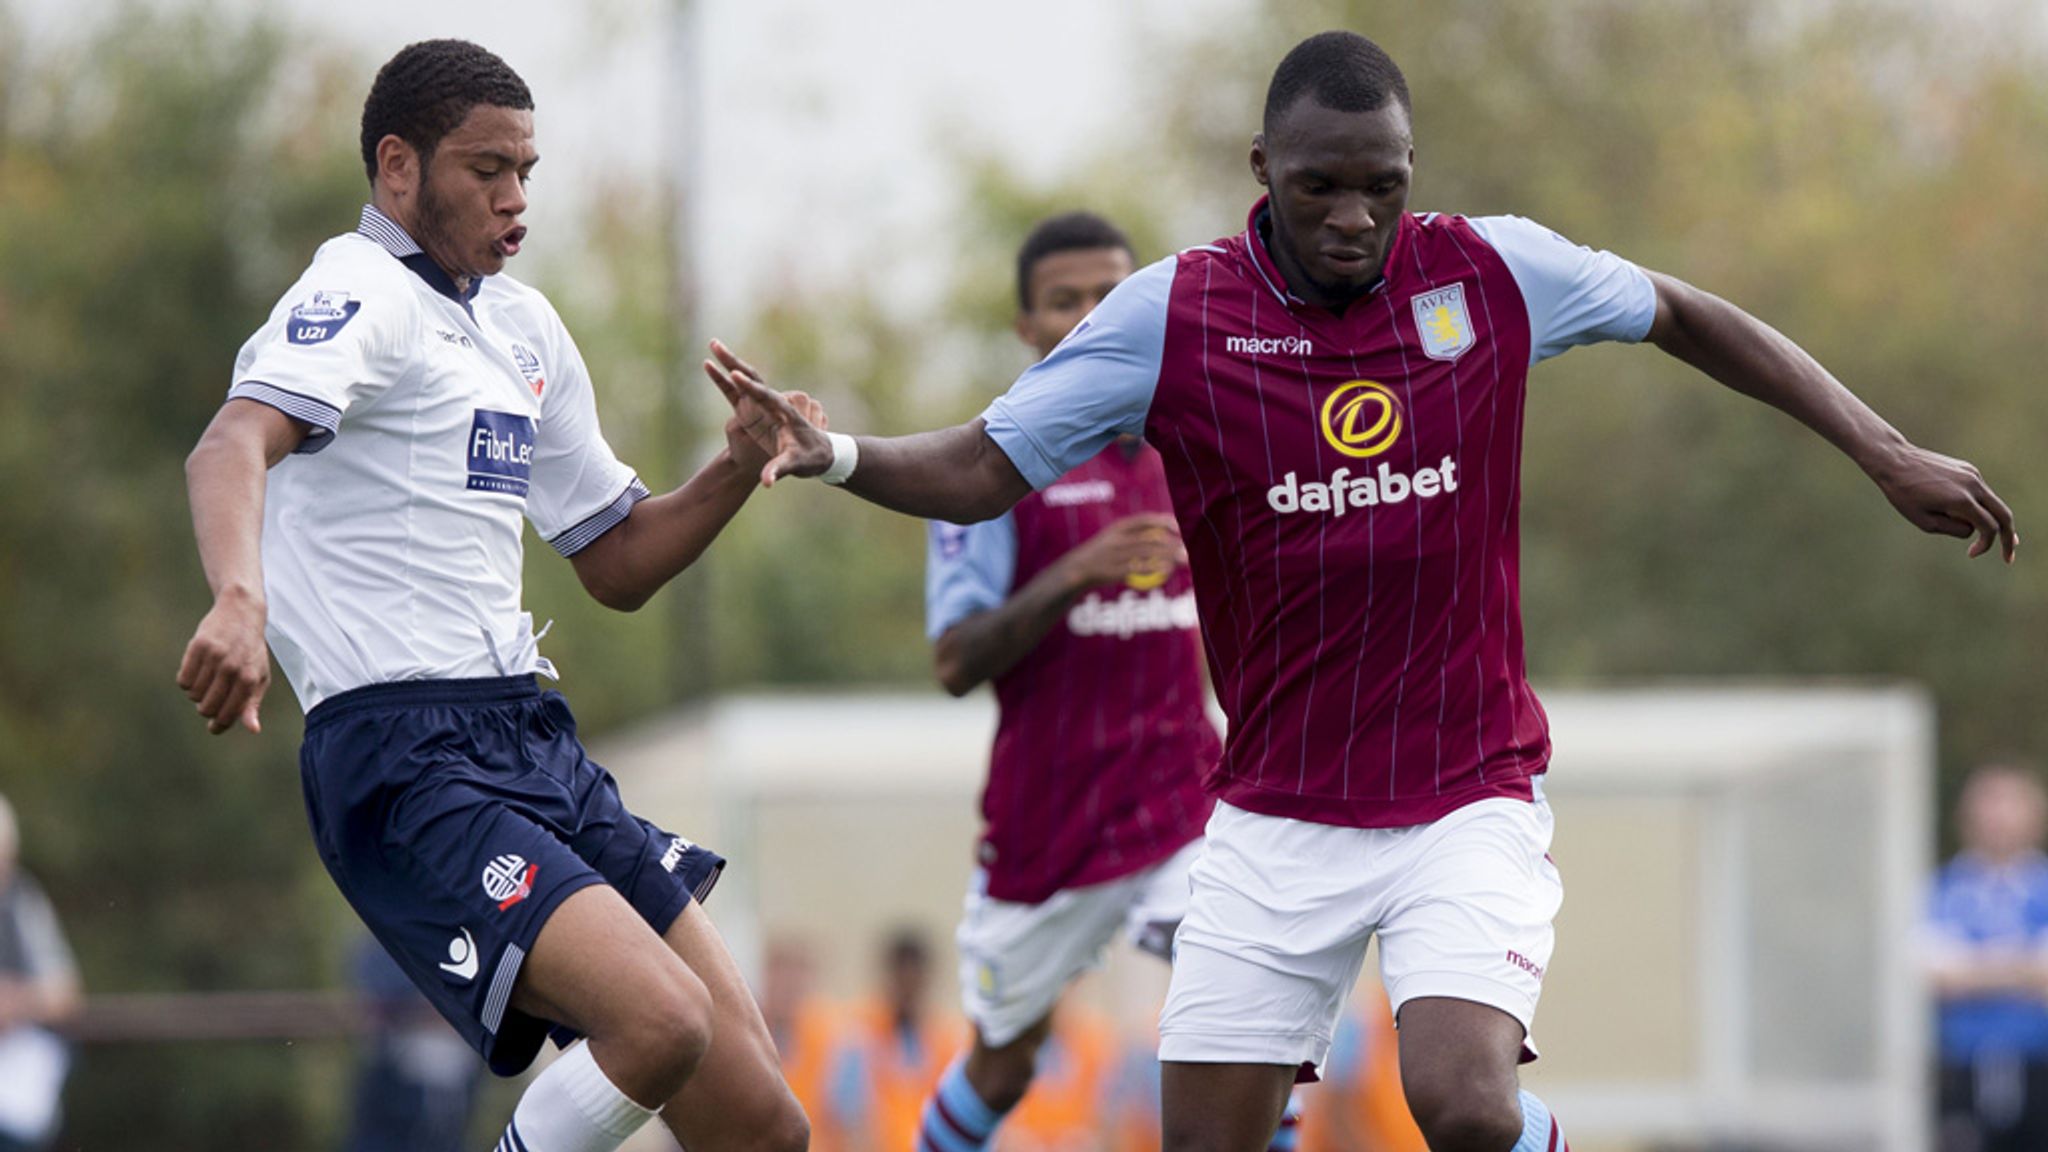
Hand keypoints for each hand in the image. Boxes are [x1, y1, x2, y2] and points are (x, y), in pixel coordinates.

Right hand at [176, 585, 268, 734]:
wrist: (241, 613)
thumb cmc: (251, 651)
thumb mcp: (259, 676)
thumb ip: (253, 704)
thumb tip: (253, 729)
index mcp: (250, 679)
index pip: (228, 714)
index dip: (219, 725)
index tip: (213, 727)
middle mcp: (232, 669)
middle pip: (207, 708)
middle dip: (206, 709)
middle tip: (210, 699)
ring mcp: (214, 657)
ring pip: (193, 694)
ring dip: (196, 694)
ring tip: (207, 682)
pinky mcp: (198, 647)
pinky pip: (183, 680)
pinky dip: (186, 682)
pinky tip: (196, 673)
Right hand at [703, 340, 833, 486]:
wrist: (820, 454)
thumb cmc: (809, 458)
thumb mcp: (794, 465)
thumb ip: (778, 470)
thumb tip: (766, 481)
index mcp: (786, 412)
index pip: (766, 396)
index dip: (750, 387)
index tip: (735, 375)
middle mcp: (776, 402)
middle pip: (754, 378)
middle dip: (734, 362)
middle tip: (716, 345)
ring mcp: (767, 404)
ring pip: (748, 378)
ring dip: (729, 363)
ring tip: (713, 345)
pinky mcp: (760, 407)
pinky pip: (741, 390)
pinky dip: (726, 379)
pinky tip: (710, 366)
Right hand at [1057, 514, 1187, 591]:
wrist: (1077, 568)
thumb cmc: (1103, 553)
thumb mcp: (1114, 537)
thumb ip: (1136, 535)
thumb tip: (1164, 534)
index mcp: (1117, 527)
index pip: (1144, 520)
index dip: (1163, 521)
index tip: (1179, 527)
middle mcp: (1117, 539)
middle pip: (1149, 537)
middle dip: (1171, 543)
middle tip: (1188, 548)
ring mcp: (1115, 555)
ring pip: (1146, 552)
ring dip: (1167, 555)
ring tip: (1183, 559)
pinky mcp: (1113, 570)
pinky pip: (1137, 568)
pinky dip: (1154, 568)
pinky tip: (1168, 570)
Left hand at [1870, 443, 2017, 561]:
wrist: (1895, 460)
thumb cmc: (1904, 494)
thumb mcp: (1925, 522)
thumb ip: (1954, 528)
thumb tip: (1973, 528)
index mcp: (1962, 500)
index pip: (1988, 528)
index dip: (1986, 545)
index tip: (1972, 554)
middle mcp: (1973, 485)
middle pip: (2004, 514)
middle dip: (2009, 537)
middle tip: (2009, 556)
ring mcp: (1973, 474)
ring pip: (1994, 502)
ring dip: (1996, 520)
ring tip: (2005, 538)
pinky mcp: (1968, 469)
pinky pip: (1982, 492)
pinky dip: (1982, 506)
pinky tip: (1975, 515)